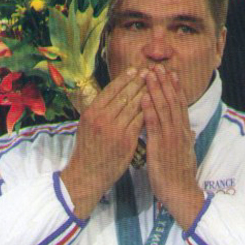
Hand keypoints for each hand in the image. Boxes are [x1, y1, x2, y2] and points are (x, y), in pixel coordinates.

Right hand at [61, 68, 145, 218]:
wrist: (87, 175)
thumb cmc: (88, 150)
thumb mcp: (86, 126)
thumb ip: (99, 110)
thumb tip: (112, 94)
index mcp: (91, 112)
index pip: (111, 89)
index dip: (125, 78)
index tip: (136, 70)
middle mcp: (102, 118)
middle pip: (125, 94)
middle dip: (139, 82)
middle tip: (151, 72)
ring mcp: (115, 129)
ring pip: (135, 106)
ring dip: (148, 94)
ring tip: (157, 86)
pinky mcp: (126, 141)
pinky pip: (141, 121)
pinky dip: (150, 112)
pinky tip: (157, 106)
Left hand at [142, 65, 204, 229]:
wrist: (181, 194)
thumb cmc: (179, 178)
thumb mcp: (183, 155)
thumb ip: (184, 141)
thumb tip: (188, 133)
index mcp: (184, 133)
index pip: (180, 106)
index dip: (175, 88)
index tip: (171, 73)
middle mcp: (180, 132)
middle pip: (173, 102)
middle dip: (165, 83)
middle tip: (158, 66)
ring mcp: (171, 138)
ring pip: (165, 108)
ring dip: (157, 89)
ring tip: (150, 74)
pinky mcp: (161, 147)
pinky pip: (155, 124)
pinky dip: (150, 109)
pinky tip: (144, 96)